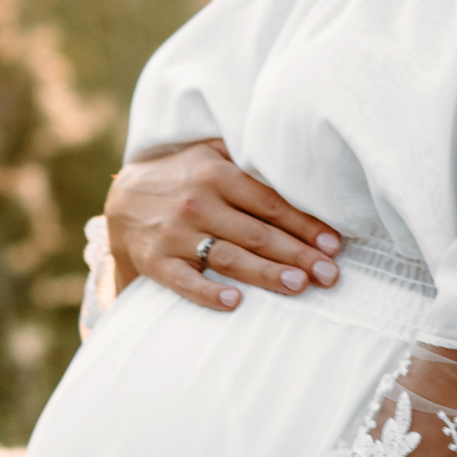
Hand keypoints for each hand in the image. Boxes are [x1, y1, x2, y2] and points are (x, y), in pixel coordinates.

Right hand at [106, 140, 341, 312]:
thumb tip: (301, 164)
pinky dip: (208, 293)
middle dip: (298, 255)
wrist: (122, 199)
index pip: (271, 203)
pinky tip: (235, 302)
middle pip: (257, 233)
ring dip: (267, 273)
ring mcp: (175, 234)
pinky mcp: (157, 261)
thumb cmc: (183, 177)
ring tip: (299, 286)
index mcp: (217, 174)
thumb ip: (248, 157)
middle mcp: (197, 202)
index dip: (305, 225)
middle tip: (329, 275)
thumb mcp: (211, 153)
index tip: (333, 245)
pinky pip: (185, 281)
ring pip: (229, 257)